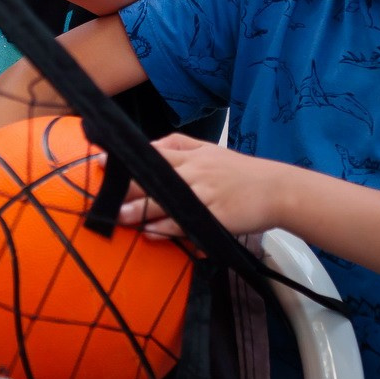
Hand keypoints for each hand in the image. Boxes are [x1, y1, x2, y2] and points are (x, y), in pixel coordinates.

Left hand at [116, 133, 295, 239]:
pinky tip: (151, 232)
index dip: (127, 158)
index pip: (153, 154)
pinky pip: (187, 222)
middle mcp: (195, 172)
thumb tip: (151, 146)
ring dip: (141, 210)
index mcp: (192, 156)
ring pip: (168, 201)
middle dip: (128, 187)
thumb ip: (179, 146)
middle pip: (156, 177)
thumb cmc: (241, 172)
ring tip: (120, 217)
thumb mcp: (210, 150)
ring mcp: (205, 194)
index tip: (101, 162)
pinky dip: (168, 228)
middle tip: (104, 195)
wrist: (277, 189)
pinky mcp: (216, 216)